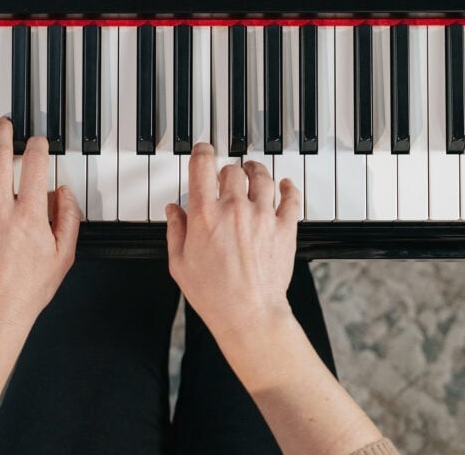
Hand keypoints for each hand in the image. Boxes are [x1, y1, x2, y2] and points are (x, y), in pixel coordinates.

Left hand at [0, 117, 82, 328]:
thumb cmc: (28, 289)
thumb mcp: (63, 256)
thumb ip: (68, 219)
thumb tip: (64, 192)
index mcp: (30, 215)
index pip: (35, 165)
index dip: (39, 146)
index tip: (40, 143)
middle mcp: (0, 209)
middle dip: (3, 133)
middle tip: (5, 124)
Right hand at [165, 143, 300, 341]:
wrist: (249, 313)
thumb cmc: (214, 294)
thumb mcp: (179, 263)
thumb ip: (175, 231)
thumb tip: (174, 210)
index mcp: (205, 214)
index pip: (203, 165)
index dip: (202, 152)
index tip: (203, 151)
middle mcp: (234, 208)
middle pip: (233, 170)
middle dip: (228, 171)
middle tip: (227, 176)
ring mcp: (262, 216)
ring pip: (262, 177)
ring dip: (256, 171)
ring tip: (253, 171)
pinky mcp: (284, 227)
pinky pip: (290, 197)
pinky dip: (287, 187)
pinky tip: (284, 185)